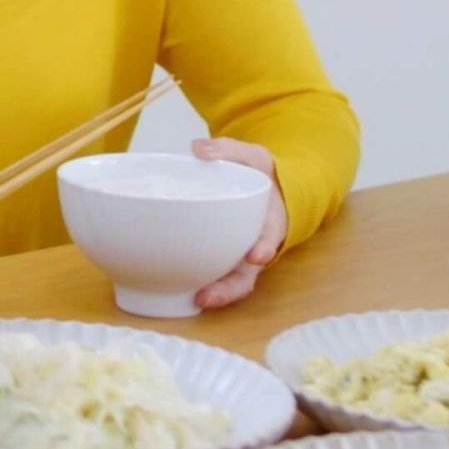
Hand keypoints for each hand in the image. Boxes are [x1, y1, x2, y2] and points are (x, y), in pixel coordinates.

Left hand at [191, 136, 286, 310]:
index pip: (268, 235)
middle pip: (248, 273)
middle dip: (230, 287)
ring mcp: (240, 256)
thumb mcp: (250, 155)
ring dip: (216, 294)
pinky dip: (202, 284)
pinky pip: (216, 275)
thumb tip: (198, 148)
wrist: (265, 187)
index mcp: (269, 219)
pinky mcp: (224, 258)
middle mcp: (257, 244)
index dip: (262, 247)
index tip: (255, 255)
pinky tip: (179, 290)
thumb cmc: (258, 173)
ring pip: (232, 282)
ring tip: (194, 300)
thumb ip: (227, 150)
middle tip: (207, 296)